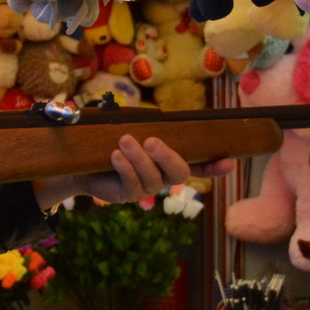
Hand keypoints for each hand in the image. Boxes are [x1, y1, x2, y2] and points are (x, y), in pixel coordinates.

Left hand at [31, 136, 231, 209]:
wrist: (80, 163)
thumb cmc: (109, 142)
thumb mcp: (128, 128)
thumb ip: (143, 123)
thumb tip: (148, 114)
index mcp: (168, 160)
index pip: (198, 165)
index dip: (214, 166)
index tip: (229, 161)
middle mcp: (162, 176)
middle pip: (180, 173)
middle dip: (168, 156)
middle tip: (151, 140)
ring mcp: (147, 188)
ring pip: (154, 178)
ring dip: (139, 157)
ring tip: (124, 140)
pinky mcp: (128, 196)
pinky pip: (133, 184)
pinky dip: (125, 167)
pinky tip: (115, 155)